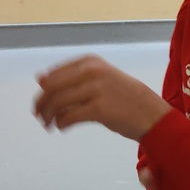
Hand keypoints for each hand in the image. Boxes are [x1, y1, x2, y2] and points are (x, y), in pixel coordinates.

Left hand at [33, 56, 172, 140]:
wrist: (151, 113)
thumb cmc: (125, 97)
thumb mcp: (100, 78)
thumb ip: (72, 77)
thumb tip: (40, 79)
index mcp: (90, 61)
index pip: (54, 74)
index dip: (43, 91)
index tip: (39, 103)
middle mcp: (92, 71)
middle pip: (52, 88)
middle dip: (41, 104)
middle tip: (39, 116)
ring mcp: (95, 89)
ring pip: (58, 102)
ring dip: (48, 115)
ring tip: (48, 124)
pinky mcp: (99, 109)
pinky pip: (69, 117)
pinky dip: (61, 123)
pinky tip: (61, 128)